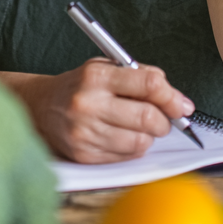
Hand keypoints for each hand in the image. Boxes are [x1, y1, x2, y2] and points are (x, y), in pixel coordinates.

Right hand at [4, 59, 194, 163]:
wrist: (41, 107)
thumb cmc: (80, 85)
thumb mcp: (106, 67)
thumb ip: (141, 75)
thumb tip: (178, 100)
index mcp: (97, 76)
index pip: (148, 84)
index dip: (172, 96)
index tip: (182, 105)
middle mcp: (89, 104)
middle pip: (148, 117)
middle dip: (165, 121)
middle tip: (165, 118)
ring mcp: (85, 132)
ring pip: (140, 141)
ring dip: (148, 136)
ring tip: (137, 125)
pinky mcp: (84, 155)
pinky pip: (126, 156)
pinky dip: (132, 147)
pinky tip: (121, 135)